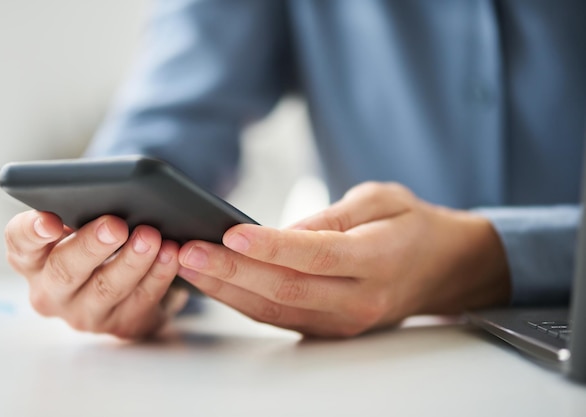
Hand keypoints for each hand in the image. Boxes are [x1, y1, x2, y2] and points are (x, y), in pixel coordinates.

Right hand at [5, 210, 187, 338]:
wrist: (134, 282)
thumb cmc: (103, 242)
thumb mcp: (84, 225)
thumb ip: (83, 211)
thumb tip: (107, 193)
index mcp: (33, 259)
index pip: (20, 243)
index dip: (32, 231)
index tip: (50, 219)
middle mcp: (52, 292)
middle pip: (65, 270)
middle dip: (92, 246)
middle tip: (115, 225)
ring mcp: (85, 314)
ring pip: (107, 288)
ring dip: (132, 261)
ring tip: (151, 237)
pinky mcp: (122, 326)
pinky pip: (142, 300)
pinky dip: (158, 275)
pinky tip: (170, 255)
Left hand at [177, 182, 509, 336]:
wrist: (442, 268)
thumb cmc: (411, 225)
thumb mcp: (383, 199)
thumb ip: (333, 216)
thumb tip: (279, 232)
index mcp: (378, 259)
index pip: (315, 256)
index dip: (269, 247)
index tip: (228, 233)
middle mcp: (360, 299)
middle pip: (286, 290)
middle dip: (231, 273)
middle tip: (189, 251)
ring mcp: (344, 322)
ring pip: (275, 311)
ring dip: (226, 291)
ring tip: (188, 267)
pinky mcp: (330, 329)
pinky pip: (279, 318)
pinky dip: (242, 303)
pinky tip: (214, 285)